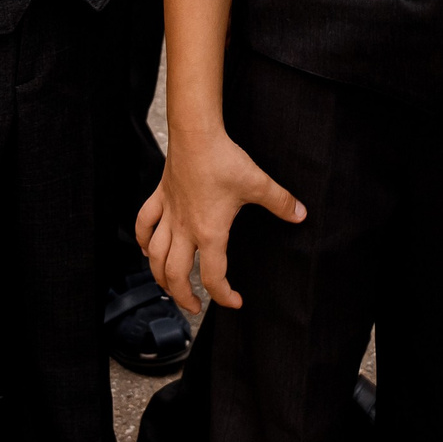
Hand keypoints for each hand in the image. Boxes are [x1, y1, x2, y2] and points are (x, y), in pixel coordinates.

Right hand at [136, 129, 303, 311]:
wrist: (196, 135)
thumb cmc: (223, 160)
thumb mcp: (258, 184)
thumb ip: (281, 202)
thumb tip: (300, 214)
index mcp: (209, 232)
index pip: (213, 276)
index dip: (224, 295)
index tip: (234, 301)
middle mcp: (184, 229)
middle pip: (174, 274)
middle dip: (183, 297)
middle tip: (194, 306)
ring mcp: (169, 214)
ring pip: (154, 255)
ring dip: (159, 276)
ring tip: (168, 287)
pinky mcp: (160, 198)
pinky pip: (143, 224)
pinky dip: (142, 240)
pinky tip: (147, 249)